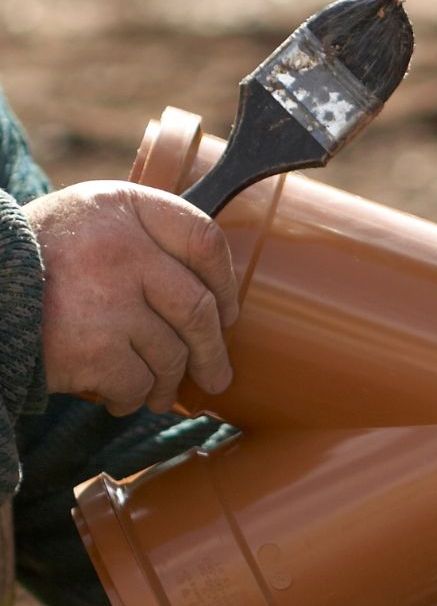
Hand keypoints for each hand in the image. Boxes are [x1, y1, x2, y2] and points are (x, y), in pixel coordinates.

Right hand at [27, 181, 238, 415]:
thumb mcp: (88, 222)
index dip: (225, 283)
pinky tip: (119, 397)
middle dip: (212, 353)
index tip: (228, 312)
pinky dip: (132, 398)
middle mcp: (121, 247)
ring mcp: (109, 300)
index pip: (203, 239)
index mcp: (123, 207)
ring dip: (168, 383)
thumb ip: (143, 240)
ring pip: (171, 355)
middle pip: (198, 309)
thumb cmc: (39, 262)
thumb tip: (214, 300)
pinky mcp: (93, 349)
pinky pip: (137, 384)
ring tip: (158, 392)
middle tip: (216, 376)